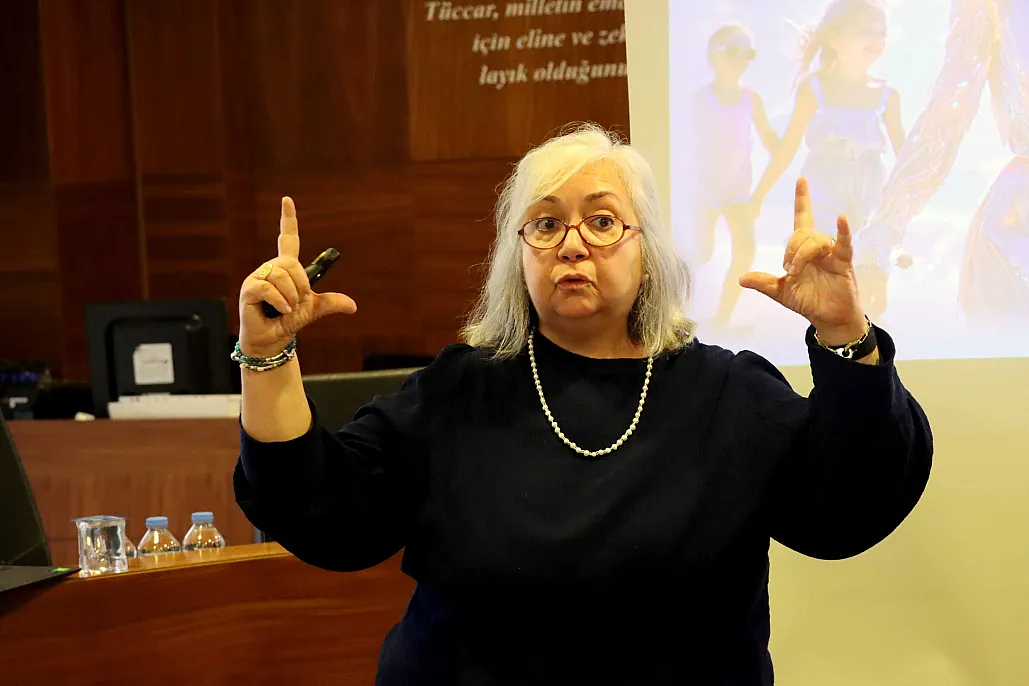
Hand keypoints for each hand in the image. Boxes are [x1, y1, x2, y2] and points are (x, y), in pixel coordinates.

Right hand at [238, 197, 356, 357]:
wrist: (274, 340)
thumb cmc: (289, 321)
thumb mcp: (314, 309)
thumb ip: (332, 302)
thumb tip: (353, 306)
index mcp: (285, 268)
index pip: (288, 238)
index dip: (288, 219)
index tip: (287, 200)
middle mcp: (270, 268)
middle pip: (290, 263)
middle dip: (300, 285)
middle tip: (297, 302)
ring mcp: (257, 277)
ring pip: (280, 276)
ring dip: (291, 297)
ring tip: (287, 309)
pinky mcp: (248, 289)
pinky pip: (268, 288)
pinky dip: (280, 301)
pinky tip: (282, 310)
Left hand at [739, 178, 866, 343]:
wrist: (828, 318)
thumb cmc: (809, 301)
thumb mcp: (782, 292)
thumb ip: (764, 284)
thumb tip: (742, 279)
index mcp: (804, 250)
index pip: (802, 219)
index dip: (802, 200)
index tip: (801, 180)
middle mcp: (818, 248)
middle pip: (802, 233)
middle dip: (791, 250)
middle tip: (789, 270)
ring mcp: (831, 254)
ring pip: (815, 241)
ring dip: (803, 255)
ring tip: (797, 273)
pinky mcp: (843, 263)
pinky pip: (843, 243)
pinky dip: (843, 231)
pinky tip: (841, 219)